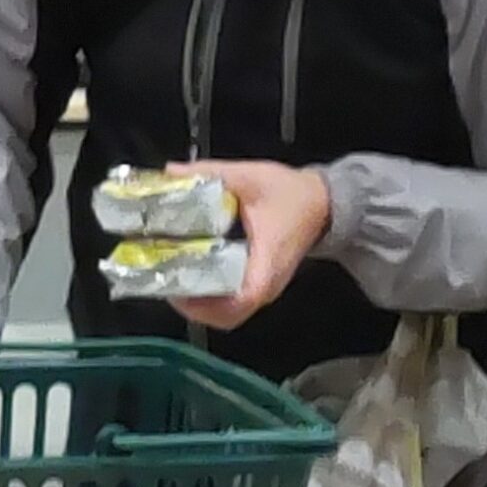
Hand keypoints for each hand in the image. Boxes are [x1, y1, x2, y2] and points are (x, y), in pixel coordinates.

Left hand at [174, 160, 331, 331]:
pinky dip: (210, 297)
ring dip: (199, 304)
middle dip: (193, 306)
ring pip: (229, 313)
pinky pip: (232, 302)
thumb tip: (171, 171)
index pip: (242, 299)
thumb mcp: (249, 177)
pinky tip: (190, 275)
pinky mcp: (260, 283)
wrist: (321, 202)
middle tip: (164, 281)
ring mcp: (265, 288)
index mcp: (267, 262)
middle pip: (227, 315)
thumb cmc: (290, 194)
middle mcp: (267, 284)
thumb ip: (209, 173)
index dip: (206, 303)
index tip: (176, 288)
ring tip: (172, 279)